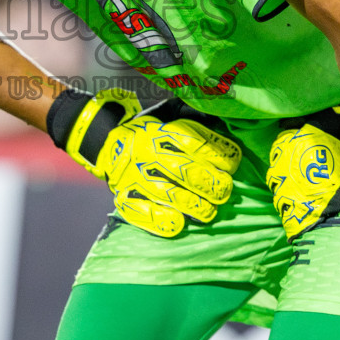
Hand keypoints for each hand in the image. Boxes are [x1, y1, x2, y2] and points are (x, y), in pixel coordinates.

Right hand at [48, 88, 242, 237]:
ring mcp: (134, 177)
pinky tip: (179, 224)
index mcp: (160, 130)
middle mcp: (146, 152)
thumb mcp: (171, 115)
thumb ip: (197, 119)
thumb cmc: (152, 132)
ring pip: (168, 194)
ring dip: (194, 205)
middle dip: (210, 183)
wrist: (107, 142)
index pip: (193, 142)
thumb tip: (230, 118)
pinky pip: (143, 213)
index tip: (233, 163)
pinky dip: (162, 220)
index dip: (218, 153)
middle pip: (184, 170)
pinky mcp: (125, 197)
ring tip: (209, 211)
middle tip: (224, 190)